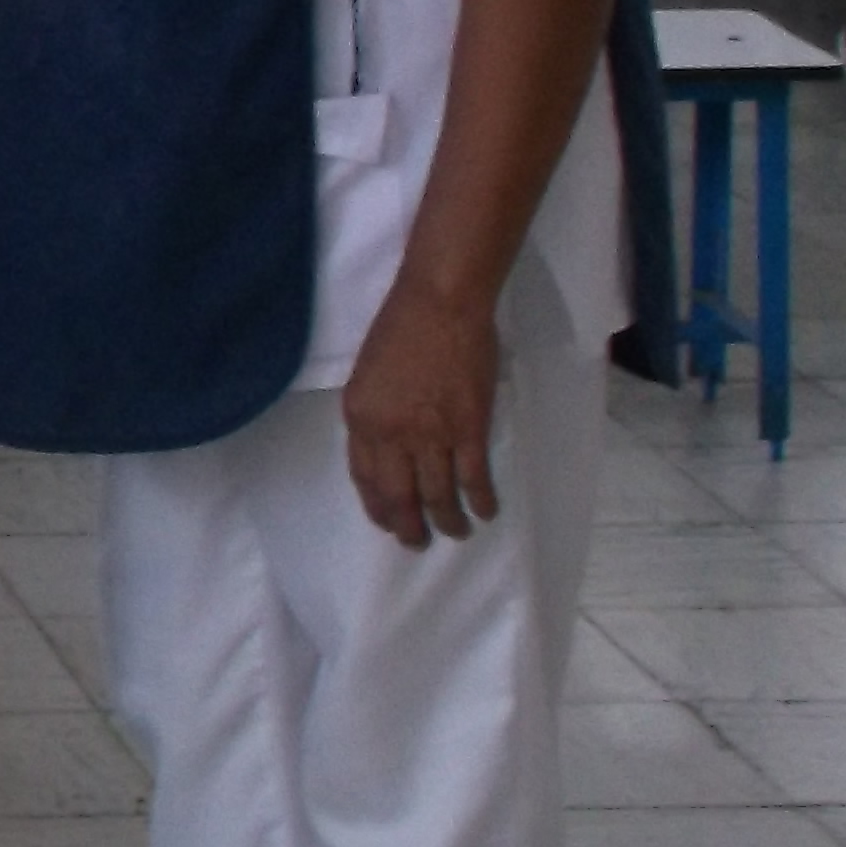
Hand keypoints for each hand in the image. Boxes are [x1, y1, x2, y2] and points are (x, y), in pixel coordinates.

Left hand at [338, 280, 502, 547]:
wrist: (440, 303)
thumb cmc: (402, 327)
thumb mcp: (368, 373)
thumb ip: (374, 412)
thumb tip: (388, 446)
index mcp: (359, 417)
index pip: (363, 477)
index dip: (377, 506)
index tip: (386, 521)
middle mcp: (390, 434)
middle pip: (398, 496)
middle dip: (408, 527)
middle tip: (417, 544)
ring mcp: (430, 434)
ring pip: (437, 495)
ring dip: (447, 521)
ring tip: (455, 533)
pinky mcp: (469, 429)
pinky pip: (473, 478)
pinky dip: (480, 501)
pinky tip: (485, 512)